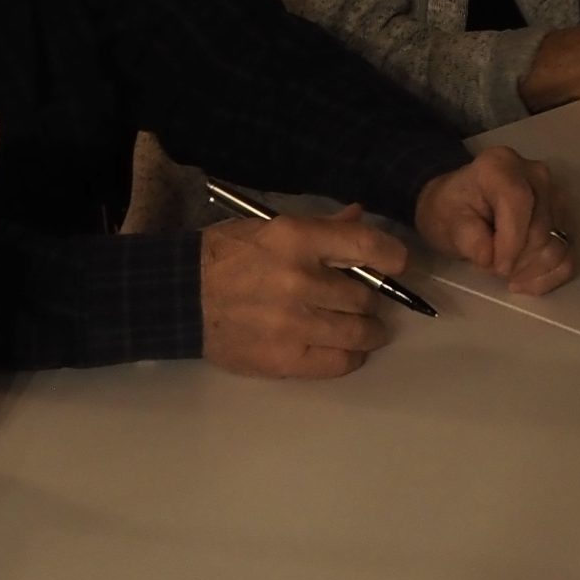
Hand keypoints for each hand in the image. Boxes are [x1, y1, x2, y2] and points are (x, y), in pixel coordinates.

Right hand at [202, 204, 400, 377]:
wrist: (181, 297)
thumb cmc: (227, 256)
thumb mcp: (271, 228)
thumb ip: (321, 227)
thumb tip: (360, 217)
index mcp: (295, 239)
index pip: (365, 244)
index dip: (393, 256)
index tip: (398, 264)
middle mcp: (298, 280)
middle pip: (364, 296)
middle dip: (370, 299)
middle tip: (363, 300)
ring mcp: (292, 324)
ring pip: (358, 332)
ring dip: (368, 330)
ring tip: (363, 328)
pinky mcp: (284, 359)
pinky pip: (338, 363)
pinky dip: (351, 356)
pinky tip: (346, 348)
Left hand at [415, 146, 572, 293]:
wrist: (462, 206)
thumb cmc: (451, 211)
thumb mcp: (447, 222)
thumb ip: (467, 238)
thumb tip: (489, 257)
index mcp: (501, 165)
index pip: (519, 201)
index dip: (511, 241)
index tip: (497, 268)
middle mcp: (536, 174)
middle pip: (541, 229)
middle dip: (516, 260)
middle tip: (491, 267)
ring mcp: (555, 196)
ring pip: (557, 245)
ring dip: (531, 269)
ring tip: (505, 270)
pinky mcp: (564, 218)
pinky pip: (568, 255)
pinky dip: (549, 275)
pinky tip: (526, 279)